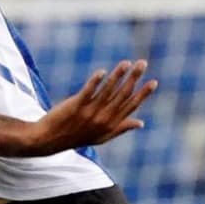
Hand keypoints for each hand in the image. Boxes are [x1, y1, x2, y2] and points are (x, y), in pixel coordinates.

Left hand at [29, 59, 156, 152]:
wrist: (50, 140)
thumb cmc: (78, 136)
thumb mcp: (102, 137)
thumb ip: (121, 128)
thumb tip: (141, 123)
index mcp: (111, 125)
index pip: (131, 106)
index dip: (143, 94)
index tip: (154, 82)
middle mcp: (103, 119)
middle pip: (122, 95)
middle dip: (134, 78)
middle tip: (143, 63)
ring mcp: (89, 112)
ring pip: (107, 91)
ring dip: (118, 76)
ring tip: (127, 63)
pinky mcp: (76, 106)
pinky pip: (88, 92)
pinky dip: (95, 82)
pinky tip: (102, 72)